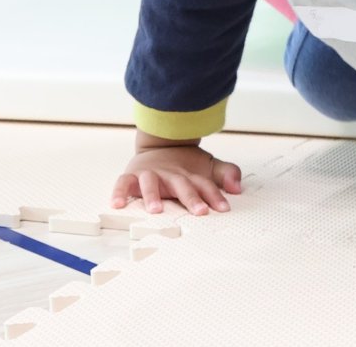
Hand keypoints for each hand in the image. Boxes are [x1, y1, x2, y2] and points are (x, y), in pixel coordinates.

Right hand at [111, 134, 242, 216]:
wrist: (161, 144)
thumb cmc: (185, 164)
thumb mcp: (208, 166)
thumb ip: (226, 174)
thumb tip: (238, 186)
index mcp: (190, 174)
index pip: (205, 184)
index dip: (215, 195)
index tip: (223, 208)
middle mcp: (171, 174)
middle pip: (181, 185)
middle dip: (190, 198)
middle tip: (199, 211)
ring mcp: (151, 174)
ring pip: (151, 183)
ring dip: (152, 195)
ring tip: (155, 210)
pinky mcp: (133, 175)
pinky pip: (123, 183)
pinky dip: (119, 192)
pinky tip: (117, 204)